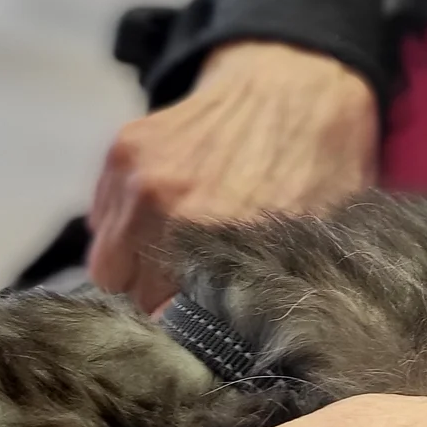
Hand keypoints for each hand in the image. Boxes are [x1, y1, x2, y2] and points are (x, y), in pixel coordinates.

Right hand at [89, 41, 379, 312]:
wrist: (301, 78)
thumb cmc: (325, 163)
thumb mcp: (324, 238)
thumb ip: (282, 292)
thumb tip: (274, 349)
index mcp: (227, 240)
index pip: (178, 328)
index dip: (194, 336)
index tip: (207, 332)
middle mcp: (172, 211)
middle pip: (136, 301)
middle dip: (164, 302)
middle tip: (197, 289)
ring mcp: (140, 179)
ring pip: (108, 267)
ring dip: (136, 269)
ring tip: (180, 254)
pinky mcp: (123, 152)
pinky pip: (101, 223)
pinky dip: (124, 228)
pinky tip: (168, 215)